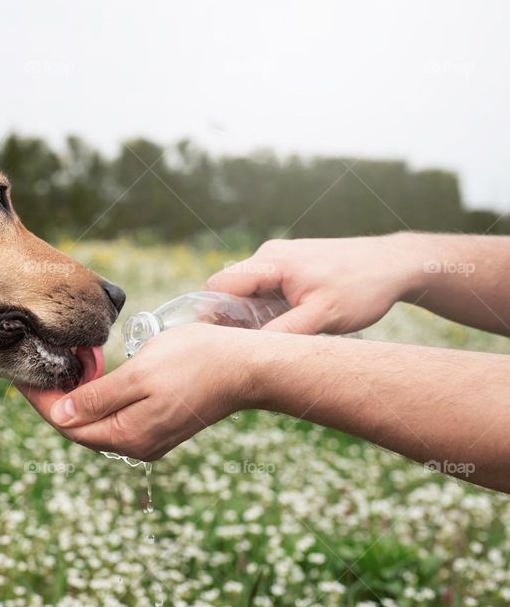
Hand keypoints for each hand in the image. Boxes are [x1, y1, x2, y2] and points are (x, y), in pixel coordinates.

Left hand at [19, 323, 255, 461]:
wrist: (247, 367)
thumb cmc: (196, 362)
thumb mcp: (140, 374)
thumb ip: (98, 398)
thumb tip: (60, 416)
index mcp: (128, 435)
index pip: (68, 426)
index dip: (41, 402)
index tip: (21, 377)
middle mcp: (136, 444)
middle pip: (79, 428)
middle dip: (54, 401)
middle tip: (35, 369)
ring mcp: (149, 437)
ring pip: (97, 423)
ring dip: (75, 400)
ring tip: (59, 370)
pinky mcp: (160, 425)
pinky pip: (115, 417)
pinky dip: (98, 399)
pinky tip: (93, 377)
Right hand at [206, 234, 421, 333]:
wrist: (394, 263)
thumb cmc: (362, 287)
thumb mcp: (324, 317)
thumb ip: (284, 332)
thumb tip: (251, 351)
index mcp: (272, 262)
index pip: (220, 286)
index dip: (212, 314)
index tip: (219, 342)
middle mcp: (269, 255)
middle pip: (230, 289)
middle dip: (231, 317)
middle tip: (244, 347)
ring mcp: (279, 258)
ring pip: (248, 290)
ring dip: (252, 314)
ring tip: (268, 338)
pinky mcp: (290, 265)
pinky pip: (264, 287)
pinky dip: (266, 307)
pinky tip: (285, 325)